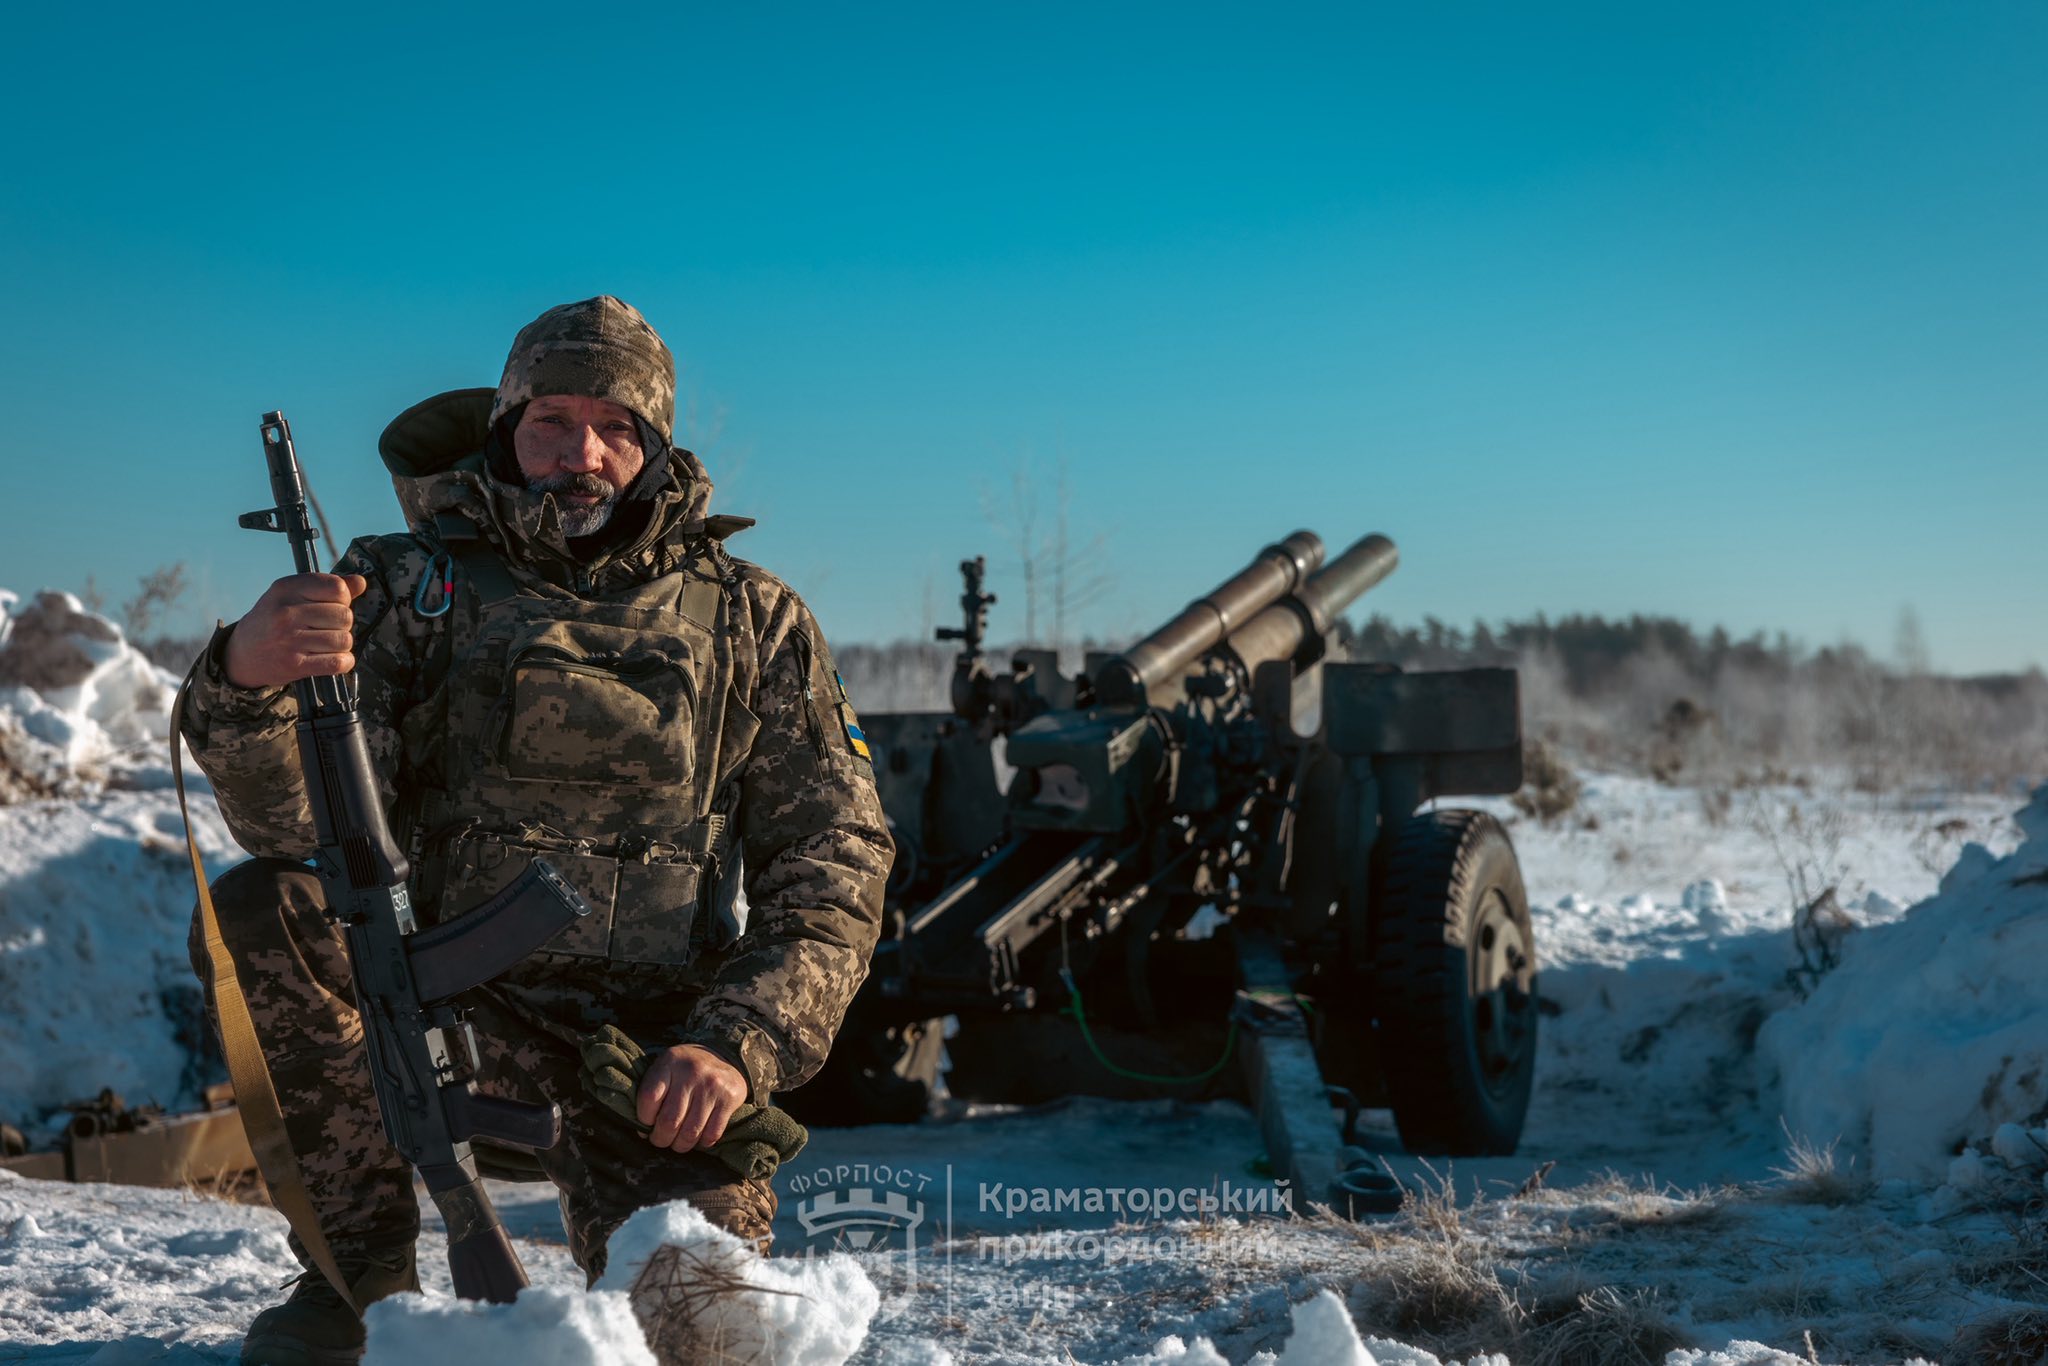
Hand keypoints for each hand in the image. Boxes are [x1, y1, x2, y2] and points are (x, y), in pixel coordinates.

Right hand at [223, 573, 367, 688]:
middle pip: (344, 615)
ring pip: (344, 640)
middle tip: (326, 627)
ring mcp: (289, 639)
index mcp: (286, 588)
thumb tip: (361, 582)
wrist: (242, 653)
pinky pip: (338, 663)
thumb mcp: (292, 595)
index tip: (332, 604)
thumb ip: (328, 586)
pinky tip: (333, 658)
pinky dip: (343, 662)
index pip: (337, 588)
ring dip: (341, 644)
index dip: (343, 598)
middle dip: (342, 623)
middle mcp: (286, 612)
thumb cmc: (274, 620)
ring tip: (326, 643)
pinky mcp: (294, 665)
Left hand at [636, 1044, 747, 1152]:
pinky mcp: (729, 1098)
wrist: (723, 1055)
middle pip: (670, 1120)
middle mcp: (692, 1071)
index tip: (646, 1126)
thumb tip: (644, 1130)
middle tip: (660, 1140)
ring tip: (678, 1143)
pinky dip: (703, 1143)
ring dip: (681, 1145)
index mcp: (670, 1062)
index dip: (643, 1119)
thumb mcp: (665, 1068)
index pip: (649, 1097)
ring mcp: (712, 1085)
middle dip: (661, 1139)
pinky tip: (698, 1138)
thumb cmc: (685, 1070)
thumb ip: (653, 1092)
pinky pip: (712, 1133)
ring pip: (690, 1132)